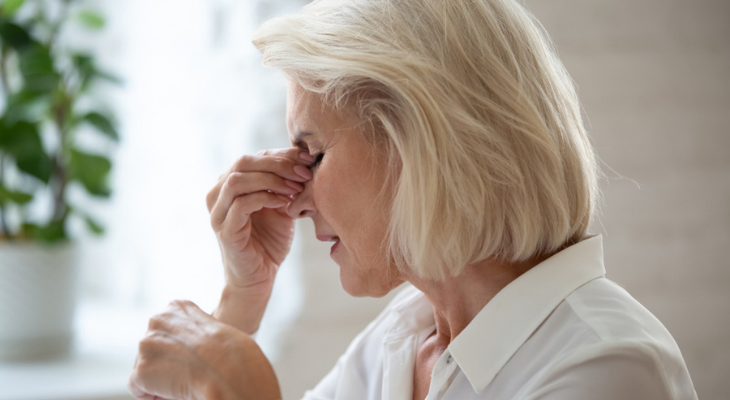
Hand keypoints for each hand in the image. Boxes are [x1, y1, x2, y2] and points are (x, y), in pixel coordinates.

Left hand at [128, 300, 280, 399]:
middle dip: (166, 363)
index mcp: (176, 307)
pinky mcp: (141, 370)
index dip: (179, 350)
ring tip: (186, 381)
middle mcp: (157, 320)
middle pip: (153, 349)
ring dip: (161, 378)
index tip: (194, 358)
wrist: (229, 369)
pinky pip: (138, 388)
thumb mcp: (215, 327)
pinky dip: (153, 395)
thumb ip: (193, 331)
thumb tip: (188, 352)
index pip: (166, 331)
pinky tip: (174, 392)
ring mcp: (147, 344)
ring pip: (145, 368)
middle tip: (190, 373)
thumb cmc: (232, 353)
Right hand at [206, 147, 312, 289]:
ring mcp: (218, 212)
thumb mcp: (281, 206)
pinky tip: (286, 203)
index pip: (254, 157)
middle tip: (304, 174)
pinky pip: (241, 204)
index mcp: (229, 184)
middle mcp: (217, 194)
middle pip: (243, 162)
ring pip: (238, 179)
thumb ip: (285, 183)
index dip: (282, 155)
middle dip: (278, 164)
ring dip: (271, 180)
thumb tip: (303, 158)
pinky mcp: (224, 230)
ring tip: (296, 188)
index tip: (308, 160)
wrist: (260, 277)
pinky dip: (266, 198)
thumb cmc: (270, 241)